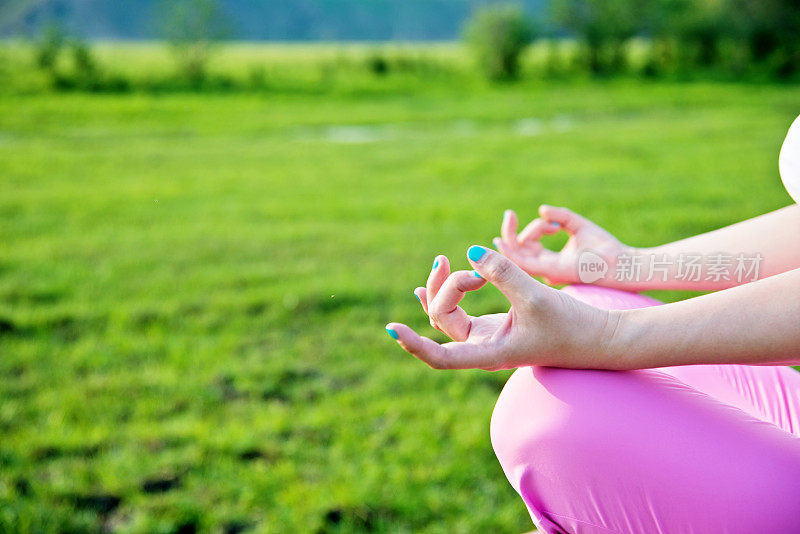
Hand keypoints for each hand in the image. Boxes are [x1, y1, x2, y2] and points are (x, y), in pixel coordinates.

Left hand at [386, 246, 616, 370]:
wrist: (601, 339)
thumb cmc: (573, 325)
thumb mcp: (536, 296)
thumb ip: (503, 273)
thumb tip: (469, 254)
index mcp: (490, 352)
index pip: (440, 357)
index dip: (413, 344)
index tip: (391, 328)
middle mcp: (484, 348)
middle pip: (440, 320)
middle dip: (440, 288)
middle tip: (453, 261)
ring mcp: (488, 337)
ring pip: (447, 315)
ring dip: (442, 288)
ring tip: (442, 261)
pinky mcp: (496, 326)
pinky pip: (459, 313)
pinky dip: (446, 295)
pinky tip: (429, 283)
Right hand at [493, 205, 629, 284]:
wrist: (621, 262)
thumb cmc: (605, 248)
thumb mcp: (579, 226)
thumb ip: (561, 217)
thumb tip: (542, 210)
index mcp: (551, 261)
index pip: (529, 246)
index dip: (534, 229)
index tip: (552, 222)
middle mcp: (545, 269)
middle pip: (517, 250)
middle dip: (510, 231)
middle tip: (509, 214)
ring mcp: (546, 271)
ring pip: (515, 255)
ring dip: (509, 236)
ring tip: (510, 217)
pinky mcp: (550, 271)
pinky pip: (521, 263)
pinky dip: (509, 251)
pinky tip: (501, 240)